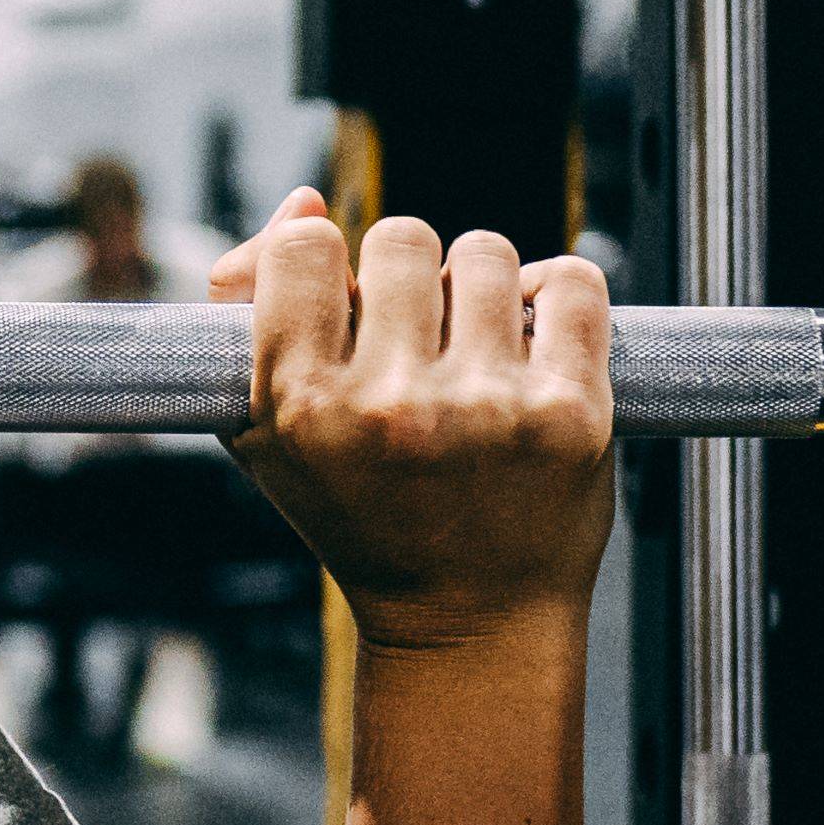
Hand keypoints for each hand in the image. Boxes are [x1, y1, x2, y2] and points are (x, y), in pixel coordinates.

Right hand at [208, 190, 614, 650]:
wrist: (468, 621)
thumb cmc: (359, 515)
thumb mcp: (268, 430)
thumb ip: (249, 309)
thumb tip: (304, 203)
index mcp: (303, 407)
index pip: (305, 248)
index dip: (325, 258)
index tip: (344, 297)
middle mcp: (391, 405)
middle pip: (402, 237)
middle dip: (410, 276)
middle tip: (417, 333)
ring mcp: (487, 407)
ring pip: (488, 253)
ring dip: (483, 286)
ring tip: (476, 344)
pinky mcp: (572, 411)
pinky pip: (574, 281)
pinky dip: (559, 297)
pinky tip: (536, 337)